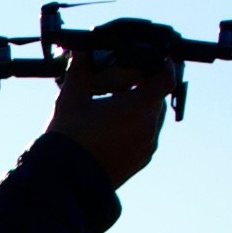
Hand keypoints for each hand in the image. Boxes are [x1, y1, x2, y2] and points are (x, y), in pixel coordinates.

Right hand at [47, 20, 184, 183]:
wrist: (66, 182)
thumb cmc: (68, 138)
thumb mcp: (71, 98)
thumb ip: (80, 70)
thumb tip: (81, 50)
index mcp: (137, 108)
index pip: (166, 79)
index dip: (163, 65)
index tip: (153, 58)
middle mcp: (149, 127)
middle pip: (158, 97)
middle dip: (146, 85)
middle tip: (125, 78)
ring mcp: (147, 147)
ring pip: (153, 117)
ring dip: (141, 106)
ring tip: (117, 102)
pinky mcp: (141, 161)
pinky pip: (147, 136)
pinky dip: (137, 125)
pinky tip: (114, 126)